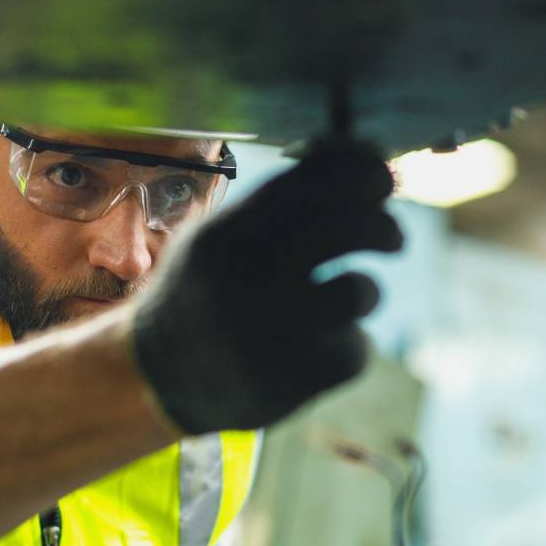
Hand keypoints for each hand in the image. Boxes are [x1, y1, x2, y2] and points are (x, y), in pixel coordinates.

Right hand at [132, 139, 402, 433]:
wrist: (154, 375)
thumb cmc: (202, 291)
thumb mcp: (216, 236)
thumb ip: (275, 204)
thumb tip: (363, 165)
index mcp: (229, 232)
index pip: (315, 183)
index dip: (362, 176)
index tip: (380, 182)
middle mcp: (247, 276)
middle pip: (351, 228)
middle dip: (384, 227)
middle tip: (391, 237)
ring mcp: (270, 331)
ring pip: (359, 292)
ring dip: (364, 292)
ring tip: (350, 296)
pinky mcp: (292, 381)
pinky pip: (354, 350)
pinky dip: (346, 346)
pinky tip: (320, 347)